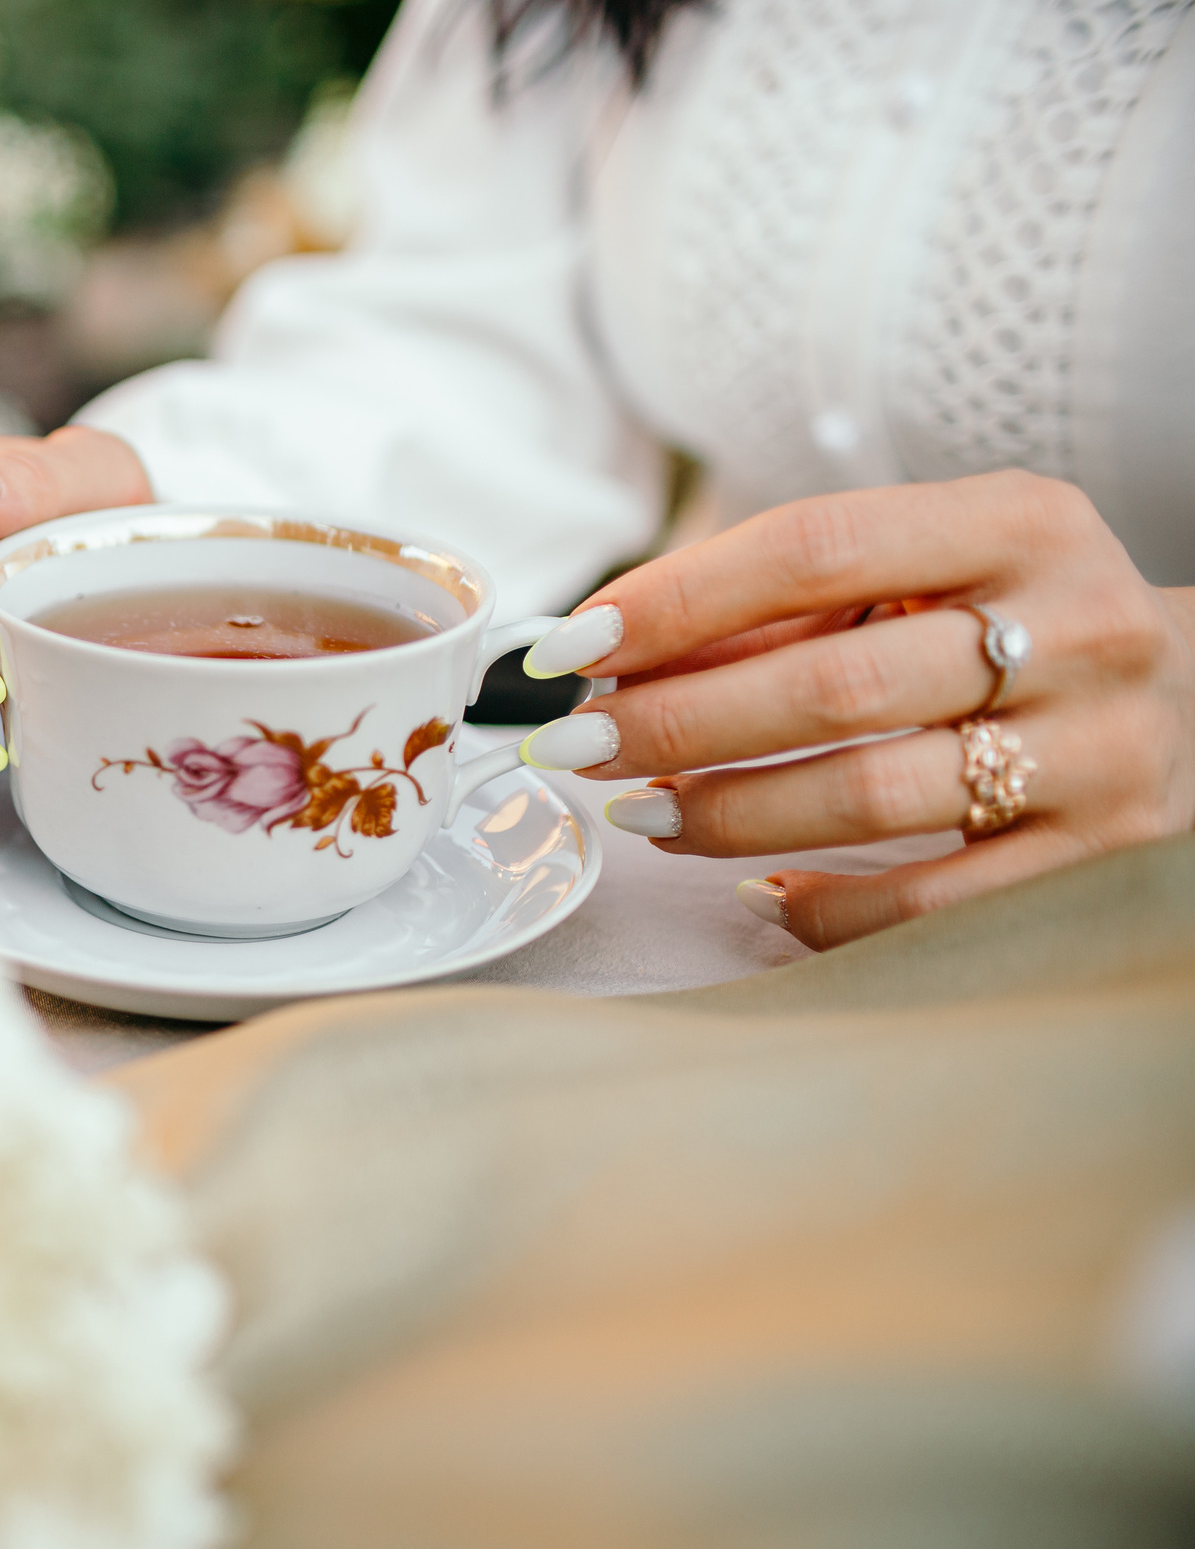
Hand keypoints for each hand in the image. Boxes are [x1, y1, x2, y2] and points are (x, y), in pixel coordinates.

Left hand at [514, 471, 1194, 947]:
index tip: (570, 646)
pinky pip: (926, 903)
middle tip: (578, 745)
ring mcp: (1097, 748)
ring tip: (640, 811)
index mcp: (1021, 523)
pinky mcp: (1097, 855)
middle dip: (677, 721)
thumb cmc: (1012, 622)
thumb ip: (785, 608)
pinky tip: (753, 892)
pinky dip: (821, 904)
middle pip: (833, 686)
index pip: (814, 550)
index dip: (675, 602)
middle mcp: (1076, 627)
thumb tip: (608, 660)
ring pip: (870, 796)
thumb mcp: (925, 575)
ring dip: (727, 812)